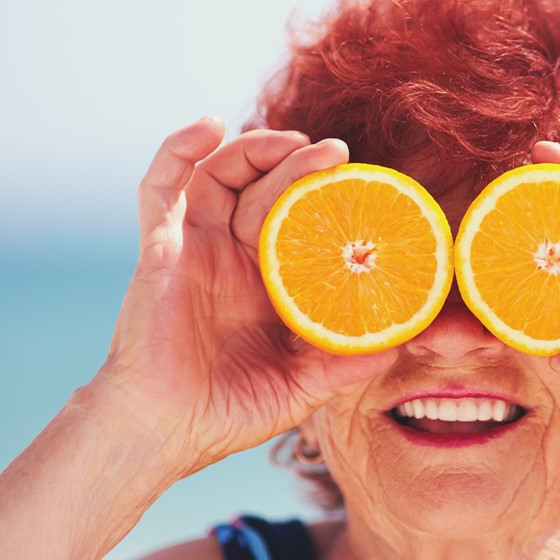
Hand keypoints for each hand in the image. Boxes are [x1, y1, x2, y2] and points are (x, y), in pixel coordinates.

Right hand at [97, 118, 396, 475]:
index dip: (327, 196)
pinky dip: (178, 149)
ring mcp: (194, 247)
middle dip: (301, 164)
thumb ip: (344, 365)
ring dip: (253, 148)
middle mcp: (232, 256)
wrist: (164, 433)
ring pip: (220, 174)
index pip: (300, 219)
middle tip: (337, 154)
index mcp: (268, 281)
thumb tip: (399, 345)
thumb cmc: (226, 412)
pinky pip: (160, 187)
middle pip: (266, 188)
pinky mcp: (159, 248)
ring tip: (292, 142)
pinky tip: (209, 126)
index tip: (364, 185)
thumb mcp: (300, 388)